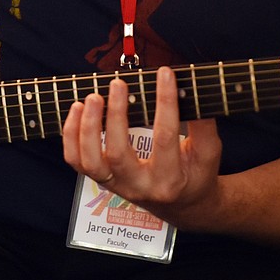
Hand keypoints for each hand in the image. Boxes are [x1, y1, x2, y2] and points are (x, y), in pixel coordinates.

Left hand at [61, 66, 223, 226]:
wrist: (182, 205)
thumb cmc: (196, 175)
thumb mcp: (209, 153)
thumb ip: (203, 124)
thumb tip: (190, 88)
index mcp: (170, 180)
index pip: (165, 137)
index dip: (165, 102)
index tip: (165, 73)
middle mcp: (139, 186)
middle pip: (119, 154)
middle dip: (116, 116)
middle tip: (118, 83)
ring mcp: (117, 185)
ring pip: (91, 162)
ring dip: (87, 127)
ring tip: (92, 97)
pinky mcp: (102, 179)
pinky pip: (76, 161)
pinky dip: (71, 135)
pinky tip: (77, 109)